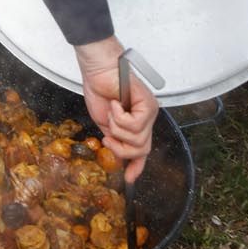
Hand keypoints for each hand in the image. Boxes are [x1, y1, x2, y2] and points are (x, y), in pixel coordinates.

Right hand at [76, 35, 158, 181]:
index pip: (142, 150)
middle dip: (121, 148)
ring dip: (117, 128)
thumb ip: (114, 140)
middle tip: (108, 138)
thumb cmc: (99, 90)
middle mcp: (147, 119)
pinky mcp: (148, 105)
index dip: (136, 166)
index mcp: (137, 124)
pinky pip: (134, 125)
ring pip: (137, 139)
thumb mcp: (105, 124)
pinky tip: (116, 104)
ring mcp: (149, 112)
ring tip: (112, 111)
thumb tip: (117, 158)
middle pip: (141, 149)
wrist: (97, 70)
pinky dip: (120, 117)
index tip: (128, 178)